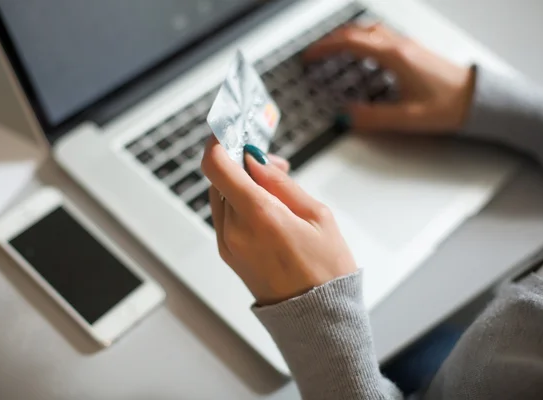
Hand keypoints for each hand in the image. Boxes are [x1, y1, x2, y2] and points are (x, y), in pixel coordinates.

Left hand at [201, 140, 356, 305]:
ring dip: (240, 182)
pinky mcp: (229, 254)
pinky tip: (266, 207)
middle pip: (219, 178)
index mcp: (258, 216)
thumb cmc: (326, 272)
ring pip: (221, 195)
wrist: (317, 319)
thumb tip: (255, 159)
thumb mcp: (317, 216)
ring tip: (274, 188)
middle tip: (272, 164)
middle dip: (240, 161)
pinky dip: (239, 202)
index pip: (217, 165)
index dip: (219, 141)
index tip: (232, 130)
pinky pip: (225, 216)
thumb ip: (281, 183)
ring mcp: (228, 244)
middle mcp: (234, 230)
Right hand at [304, 24, 474, 132]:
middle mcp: (399, 46)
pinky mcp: (413, 51)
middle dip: (331, 40)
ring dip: (347, 36)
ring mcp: (407, 46)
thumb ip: (372, 118)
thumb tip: (345, 116)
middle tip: (315, 54)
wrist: (477, 99)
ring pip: (369, 30)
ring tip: (334, 49)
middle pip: (357, 31)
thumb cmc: (449, 105)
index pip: (350, 43)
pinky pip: (381, 36)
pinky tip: (363, 55)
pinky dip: (363, 40)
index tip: (309, 57)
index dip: (324, 48)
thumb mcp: (406, 118)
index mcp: (394, 57)